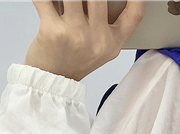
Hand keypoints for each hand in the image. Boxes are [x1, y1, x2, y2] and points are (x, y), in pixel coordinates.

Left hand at [23, 0, 143, 80]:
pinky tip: (45, 0)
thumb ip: (108, 24)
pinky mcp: (53, 31)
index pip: (134, 15)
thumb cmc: (75, 59)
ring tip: (64, 0)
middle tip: (83, 2)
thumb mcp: (102, 48)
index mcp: (113, 42)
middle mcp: (97, 39)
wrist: (54, 80)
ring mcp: (76, 34)